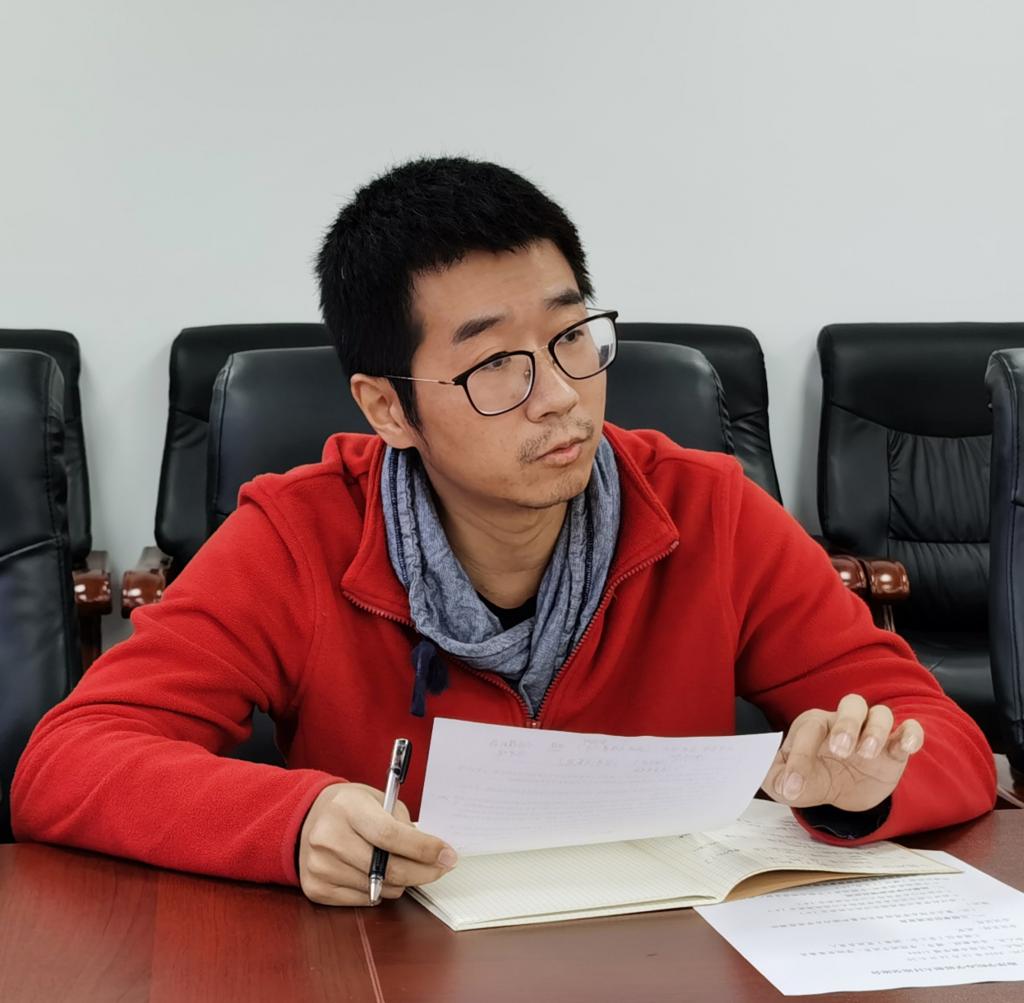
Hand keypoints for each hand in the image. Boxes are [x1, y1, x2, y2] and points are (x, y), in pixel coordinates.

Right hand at [298, 782, 457, 905]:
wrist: (306, 818)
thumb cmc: (349, 807)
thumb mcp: (377, 798)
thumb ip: (401, 822)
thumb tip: (430, 852)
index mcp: (347, 808)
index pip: (390, 835)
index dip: (424, 848)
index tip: (447, 855)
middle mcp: (328, 838)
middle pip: (387, 868)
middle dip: (423, 872)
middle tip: (440, 868)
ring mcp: (320, 867)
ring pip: (379, 888)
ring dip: (402, 881)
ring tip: (405, 867)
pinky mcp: (316, 889)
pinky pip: (363, 900)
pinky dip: (380, 890)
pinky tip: (379, 874)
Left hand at [761, 694, 924, 813]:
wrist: (843, 792)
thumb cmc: (814, 777)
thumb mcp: (789, 783)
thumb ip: (775, 780)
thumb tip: (777, 783)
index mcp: (814, 724)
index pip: (809, 729)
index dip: (798, 758)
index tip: (791, 787)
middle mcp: (845, 722)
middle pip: (851, 704)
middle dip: (846, 724)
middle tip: (840, 750)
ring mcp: (872, 733)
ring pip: (881, 714)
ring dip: (876, 731)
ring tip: (867, 754)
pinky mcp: (895, 749)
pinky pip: (910, 730)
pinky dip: (911, 734)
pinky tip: (906, 746)